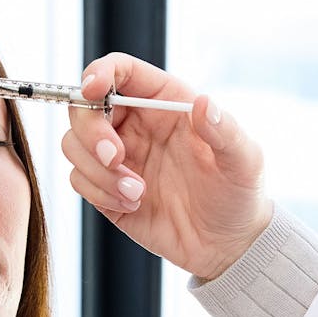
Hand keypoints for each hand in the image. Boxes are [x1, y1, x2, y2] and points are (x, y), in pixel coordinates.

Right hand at [63, 52, 272, 279]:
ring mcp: (117, 158)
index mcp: (164, 103)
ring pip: (74, 145)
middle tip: (116, 158)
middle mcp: (134, 125)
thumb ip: (224, 131)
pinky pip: (79, 180)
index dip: (100, 73)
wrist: (225, 245)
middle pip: (83, 108)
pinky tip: (131, 203)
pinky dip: (99, 192)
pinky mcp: (104, 189)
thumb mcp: (244, 161)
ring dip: (97, 170)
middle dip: (91, 132)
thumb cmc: (237, 195)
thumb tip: (204, 103)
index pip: (121, 72)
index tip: (94, 91)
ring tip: (137, 191)